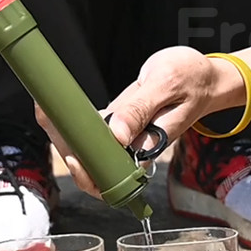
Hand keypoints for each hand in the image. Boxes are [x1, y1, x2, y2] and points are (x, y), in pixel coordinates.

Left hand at [36, 46, 220, 196]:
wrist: (207, 77)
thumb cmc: (193, 79)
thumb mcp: (167, 84)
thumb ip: (140, 109)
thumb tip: (116, 136)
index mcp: (149, 145)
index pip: (113, 173)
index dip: (88, 170)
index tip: (71, 153)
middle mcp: (134, 146)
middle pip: (93, 164)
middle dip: (65, 145)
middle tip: (45, 115)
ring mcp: (126, 136)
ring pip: (88, 147)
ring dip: (63, 133)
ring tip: (44, 107)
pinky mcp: (121, 123)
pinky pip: (92, 130)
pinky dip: (71, 120)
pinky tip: (56, 104)